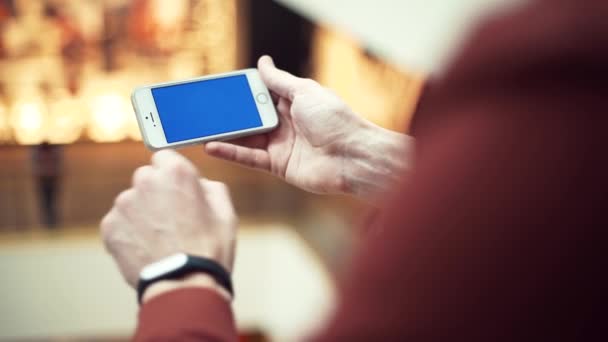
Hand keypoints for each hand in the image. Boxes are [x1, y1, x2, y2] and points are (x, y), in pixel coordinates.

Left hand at [100, 150, 236, 291]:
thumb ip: (210, 187)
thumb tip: (199, 184)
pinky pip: (119, 223)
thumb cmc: (209, 249)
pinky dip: (129, 233)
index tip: (177, 190)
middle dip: (156, 193)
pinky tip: (146, 248)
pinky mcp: (110, 226)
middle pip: (146, 178)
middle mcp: (146, 181)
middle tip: (171, 219)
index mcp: (176, 171)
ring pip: (132, 202)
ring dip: (142, 214)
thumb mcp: (226, 212)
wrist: (183, 284)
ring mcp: (124, 204)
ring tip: (159, 239)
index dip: (172, 175)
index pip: (165, 157)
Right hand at [205, 56, 411, 200]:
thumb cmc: (335, 119)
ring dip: (223, 133)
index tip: (219, 88)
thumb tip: (263, 62)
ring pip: (245, 137)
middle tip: (201, 108)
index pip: (261, 93)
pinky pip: (249, 157)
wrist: (352, 156)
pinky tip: (211, 145)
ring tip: (198, 127)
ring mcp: (280, 144)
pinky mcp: (277, 165)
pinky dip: (230, 152)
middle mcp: (285, 123)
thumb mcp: (304, 91)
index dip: (242, 91)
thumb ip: (279, 81)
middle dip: (227, 113)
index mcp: (293, 102)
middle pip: (249, 116)